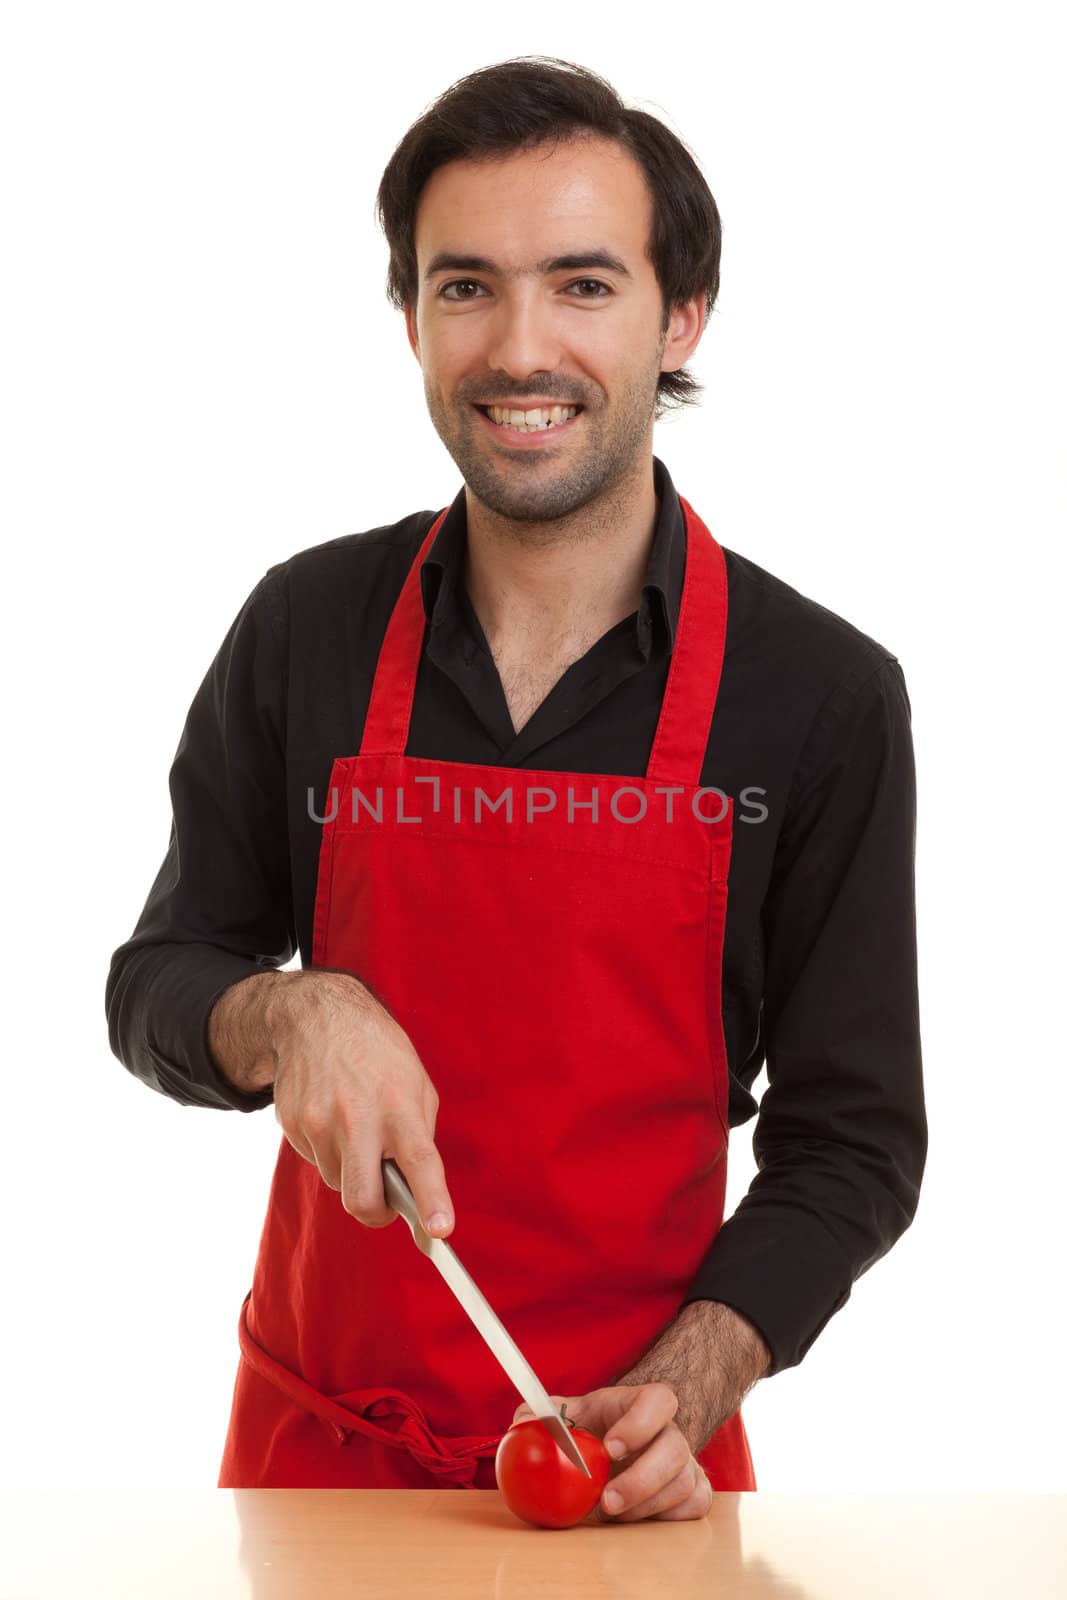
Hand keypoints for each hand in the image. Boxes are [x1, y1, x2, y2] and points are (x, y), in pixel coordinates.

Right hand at [212, 968, 455, 1237]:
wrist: (315, 1017)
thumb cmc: (377, 1053)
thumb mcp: (415, 1083)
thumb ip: (418, 1134)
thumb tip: (415, 1189)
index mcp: (399, 1105)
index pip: (419, 1161)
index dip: (431, 1200)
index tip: (440, 1231)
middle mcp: (357, 1118)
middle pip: (363, 1199)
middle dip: (377, 1214)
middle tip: (386, 1205)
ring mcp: (320, 1124)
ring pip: (339, 1183)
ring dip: (353, 1172)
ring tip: (357, 1129)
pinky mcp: (294, 1126)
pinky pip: (318, 1162)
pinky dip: (331, 1152)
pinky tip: (333, 1116)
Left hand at [513, 1384, 711, 1522]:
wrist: (626, 1444)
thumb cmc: (597, 1427)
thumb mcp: (573, 1413)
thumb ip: (547, 1413)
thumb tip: (523, 1422)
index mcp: (644, 1403)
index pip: (660, 1400)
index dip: (640, 1424)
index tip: (609, 1448)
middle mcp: (672, 1431)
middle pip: (676, 1450)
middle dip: (641, 1481)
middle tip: (607, 1502)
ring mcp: (687, 1462)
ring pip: (683, 1485)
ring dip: (644, 1507)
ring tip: (610, 1514)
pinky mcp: (693, 1492)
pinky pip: (691, 1508)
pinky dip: (662, 1518)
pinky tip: (633, 1518)